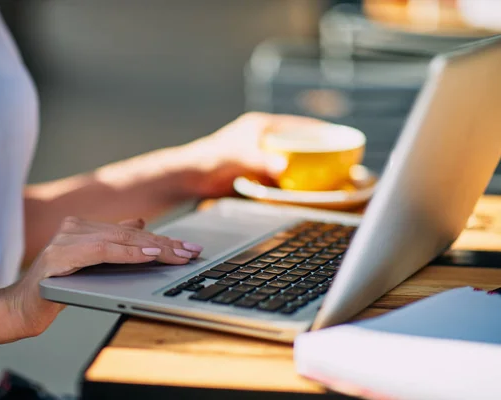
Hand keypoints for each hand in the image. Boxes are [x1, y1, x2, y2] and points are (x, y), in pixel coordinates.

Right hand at [5, 217, 202, 337]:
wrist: (22, 308)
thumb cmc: (58, 288)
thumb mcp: (92, 264)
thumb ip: (113, 243)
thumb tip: (141, 222)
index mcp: (83, 227)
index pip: (131, 231)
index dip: (162, 239)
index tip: (187, 247)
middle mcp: (74, 227)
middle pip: (130, 233)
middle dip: (165, 244)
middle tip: (191, 251)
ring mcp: (66, 238)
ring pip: (120, 238)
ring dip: (153, 248)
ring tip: (179, 254)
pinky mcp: (60, 254)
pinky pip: (103, 250)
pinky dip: (128, 253)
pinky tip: (149, 255)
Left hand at [182, 112, 328, 197]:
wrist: (189, 177)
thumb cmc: (210, 159)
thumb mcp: (239, 158)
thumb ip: (261, 161)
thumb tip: (284, 168)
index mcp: (261, 126)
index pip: (298, 124)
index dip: (319, 129)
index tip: (339, 135)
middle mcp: (262, 138)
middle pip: (297, 142)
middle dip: (317, 149)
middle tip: (340, 159)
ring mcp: (259, 155)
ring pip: (290, 159)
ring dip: (305, 167)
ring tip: (328, 175)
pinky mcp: (255, 172)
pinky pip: (280, 174)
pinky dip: (291, 180)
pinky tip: (302, 189)